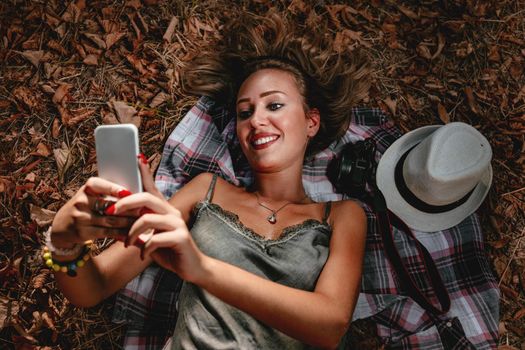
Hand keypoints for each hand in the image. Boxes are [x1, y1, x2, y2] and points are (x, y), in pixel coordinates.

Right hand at [51, 177, 137, 247]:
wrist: (61, 227)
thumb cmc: (85, 206)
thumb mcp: (91, 194)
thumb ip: (108, 191)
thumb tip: (135, 188)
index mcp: (85, 188)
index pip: (99, 185)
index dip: (114, 188)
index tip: (129, 192)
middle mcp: (81, 202)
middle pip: (109, 205)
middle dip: (128, 208)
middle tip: (144, 209)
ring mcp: (81, 218)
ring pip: (110, 220)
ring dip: (128, 222)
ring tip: (142, 221)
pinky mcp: (83, 232)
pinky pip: (107, 232)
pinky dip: (121, 233)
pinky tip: (132, 233)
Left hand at [109, 158, 206, 282]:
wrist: (192, 268)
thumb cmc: (170, 251)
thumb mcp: (151, 238)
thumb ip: (139, 228)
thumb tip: (118, 223)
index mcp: (165, 210)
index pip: (153, 188)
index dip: (145, 173)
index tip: (137, 158)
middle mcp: (172, 213)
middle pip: (147, 198)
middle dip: (126, 203)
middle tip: (110, 212)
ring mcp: (177, 224)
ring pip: (147, 218)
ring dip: (131, 232)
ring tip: (127, 243)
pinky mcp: (180, 238)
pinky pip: (154, 239)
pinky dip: (144, 248)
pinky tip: (143, 255)